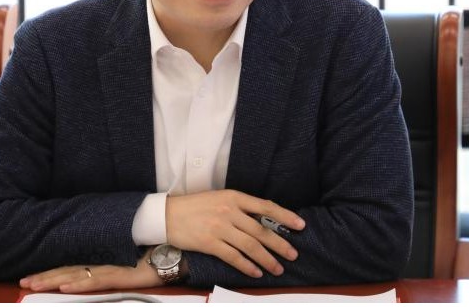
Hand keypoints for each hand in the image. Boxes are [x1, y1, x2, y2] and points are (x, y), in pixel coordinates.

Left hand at [19, 248, 159, 293]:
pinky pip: (95, 280)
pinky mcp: (118, 274)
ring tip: (35, 284)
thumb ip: (107, 266)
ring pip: (75, 275)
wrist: (168, 250)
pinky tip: (65, 286)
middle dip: (44, 276)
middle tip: (24, 281)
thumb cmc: (148, 256)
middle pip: (66, 270)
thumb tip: (90, 270)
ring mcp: (108, 268)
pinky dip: (79, 284)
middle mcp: (100, 262)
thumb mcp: (123, 263)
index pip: (69, 266)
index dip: (49, 271)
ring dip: (53, 280)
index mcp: (99, 260)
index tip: (31, 275)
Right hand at [166, 189, 304, 278]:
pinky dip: (247, 266)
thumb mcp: (219, 198)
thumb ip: (239, 207)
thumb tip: (261, 220)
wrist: (167, 214)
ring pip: (250, 245)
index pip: (265, 206)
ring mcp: (219, 227)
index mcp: (234, 196)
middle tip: (293, 254)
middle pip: (261, 230)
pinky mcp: (209, 243)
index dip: (284, 216)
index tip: (300, 225)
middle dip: (280, 244)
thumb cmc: (195, 206)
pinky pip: (233, 257)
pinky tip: (256, 272)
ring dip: (267, 259)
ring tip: (278, 269)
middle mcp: (229, 211)